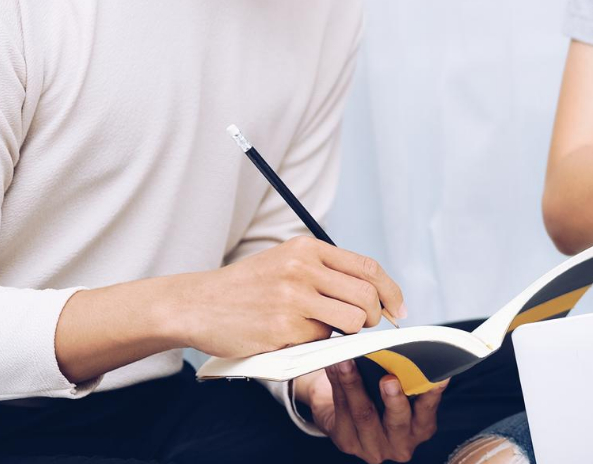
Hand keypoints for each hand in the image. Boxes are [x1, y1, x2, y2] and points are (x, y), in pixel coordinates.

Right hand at [177, 235, 405, 357]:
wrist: (196, 304)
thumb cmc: (245, 288)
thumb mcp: (285, 263)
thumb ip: (324, 272)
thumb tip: (372, 295)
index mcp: (307, 249)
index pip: (368, 267)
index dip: (390, 290)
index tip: (397, 309)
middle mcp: (303, 268)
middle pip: (367, 295)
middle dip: (374, 316)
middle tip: (364, 326)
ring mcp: (293, 298)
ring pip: (351, 320)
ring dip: (347, 332)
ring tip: (324, 330)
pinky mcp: (283, 327)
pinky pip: (320, 341)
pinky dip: (314, 343)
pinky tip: (291, 336)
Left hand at [295, 363, 445, 463]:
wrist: (349, 415)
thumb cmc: (382, 397)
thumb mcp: (404, 394)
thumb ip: (409, 380)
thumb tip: (406, 352)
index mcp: (421, 429)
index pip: (427, 411)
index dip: (432, 393)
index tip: (439, 376)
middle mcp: (400, 444)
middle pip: (397, 420)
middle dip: (393, 399)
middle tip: (389, 379)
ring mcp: (372, 447)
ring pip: (364, 414)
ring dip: (354, 385)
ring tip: (348, 363)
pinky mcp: (347, 443)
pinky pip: (342, 411)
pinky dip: (337, 385)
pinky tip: (334, 368)